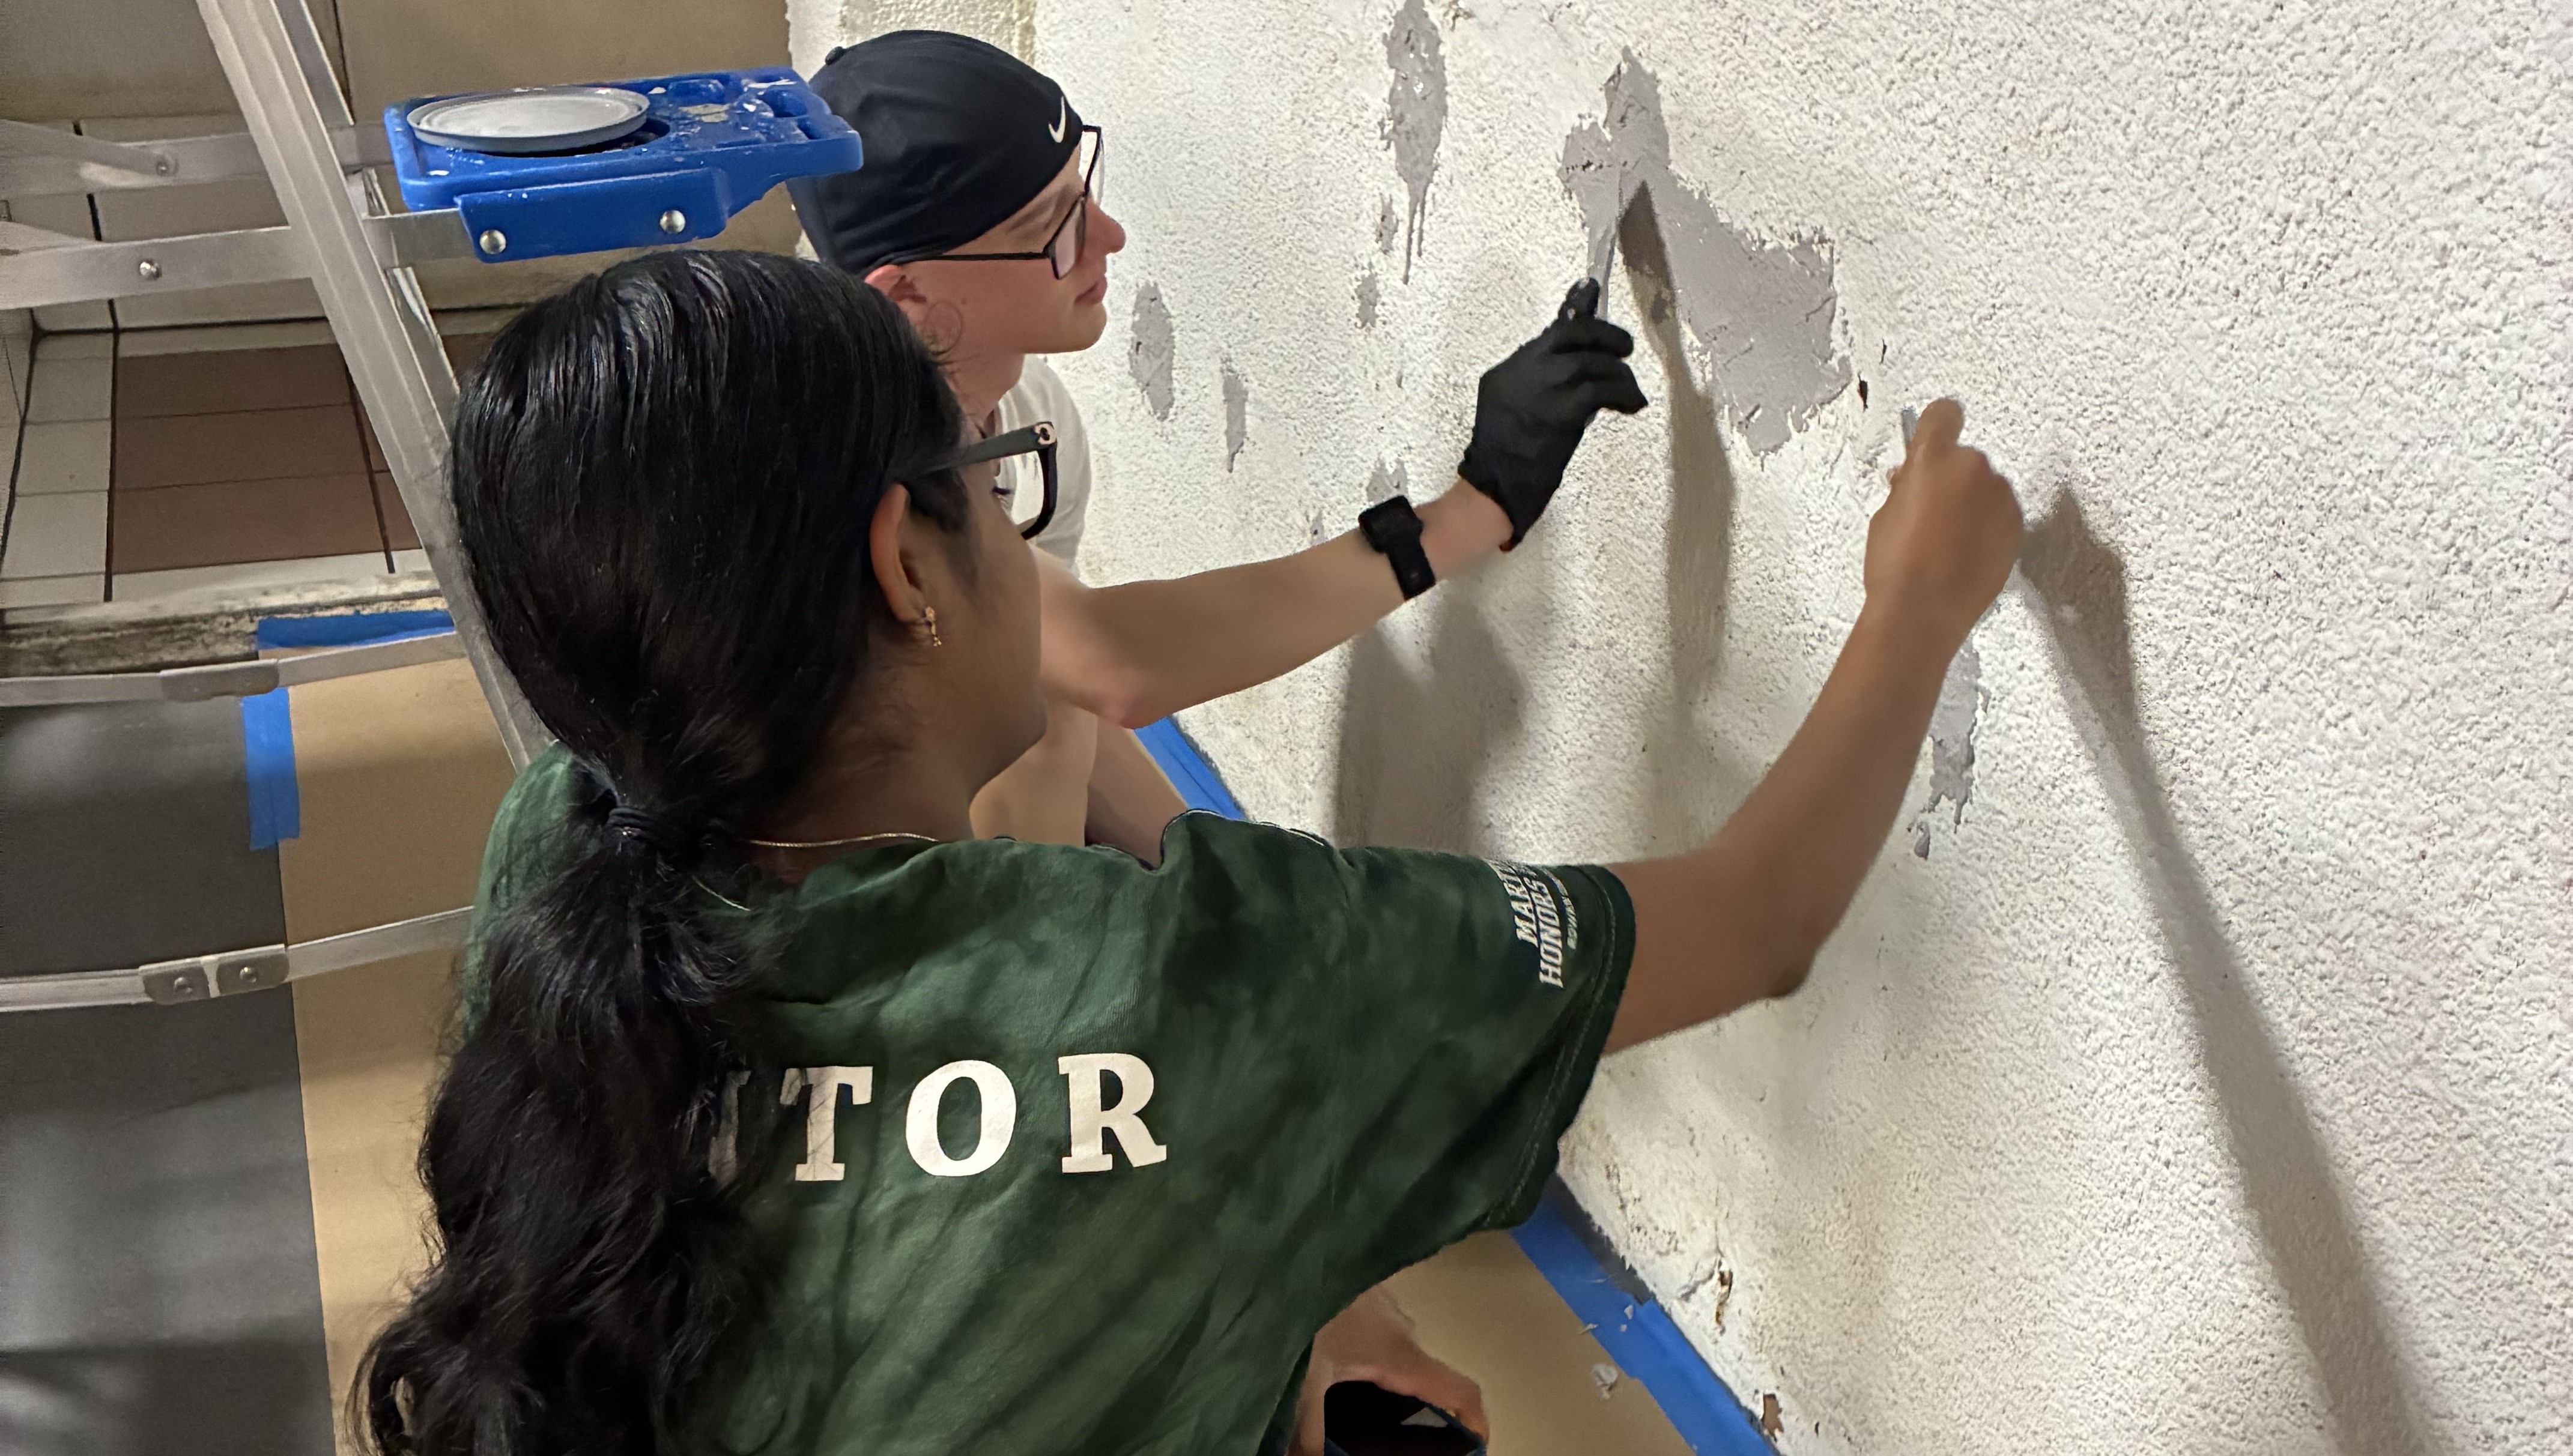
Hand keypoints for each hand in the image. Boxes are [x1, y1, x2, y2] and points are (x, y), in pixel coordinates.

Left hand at [1291, 1285, 1487, 1455]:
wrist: (1291, 1249)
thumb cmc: (1305, 1306)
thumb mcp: (1305, 1376)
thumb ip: (1308, 1428)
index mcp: (1402, 1356)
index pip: (1460, 1391)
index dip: (1476, 1424)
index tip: (1477, 1447)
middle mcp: (1404, 1334)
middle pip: (1431, 1382)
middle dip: (1426, 1413)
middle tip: (1404, 1438)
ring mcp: (1388, 1315)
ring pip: (1404, 1360)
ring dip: (1396, 1388)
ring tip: (1368, 1411)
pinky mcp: (1368, 1303)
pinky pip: (1386, 1343)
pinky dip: (1378, 1367)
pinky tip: (1346, 1375)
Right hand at [1457, 280, 1649, 547]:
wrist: (1496, 484)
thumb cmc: (1505, 453)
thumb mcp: (1511, 404)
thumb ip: (1536, 381)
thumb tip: (1574, 365)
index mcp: (1511, 368)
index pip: (1552, 331)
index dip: (1578, 311)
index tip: (1591, 291)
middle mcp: (1525, 369)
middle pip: (1573, 333)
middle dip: (1606, 335)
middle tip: (1625, 346)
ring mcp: (1543, 387)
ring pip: (1593, 362)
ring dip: (1620, 373)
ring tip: (1631, 387)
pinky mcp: (1562, 410)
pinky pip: (1602, 390)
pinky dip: (1624, 395)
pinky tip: (1633, 404)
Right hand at [1863, 399, 2022, 648]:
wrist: (1922, 613)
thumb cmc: (1898, 570)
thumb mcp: (1885, 515)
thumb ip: (1905, 486)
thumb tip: (1912, 480)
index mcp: (1933, 459)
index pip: (1944, 414)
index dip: (1938, 424)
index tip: (1937, 430)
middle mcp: (1973, 470)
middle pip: (1966, 458)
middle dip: (1951, 478)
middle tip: (1928, 509)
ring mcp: (1999, 499)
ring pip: (1986, 487)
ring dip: (1972, 503)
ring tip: (1945, 539)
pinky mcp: (2016, 527)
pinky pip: (2000, 514)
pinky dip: (1987, 526)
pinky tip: (1962, 552)